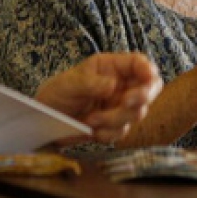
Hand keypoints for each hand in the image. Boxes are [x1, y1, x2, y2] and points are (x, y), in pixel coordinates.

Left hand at [35, 52, 162, 143]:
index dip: (148, 70)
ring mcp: (120, 106)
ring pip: (136, 114)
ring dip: (115, 119)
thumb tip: (113, 85)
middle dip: (141, 97)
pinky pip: (122, 132)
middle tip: (126, 102)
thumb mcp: (70, 83)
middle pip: (149, 89)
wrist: (46, 120)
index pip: (139, 64)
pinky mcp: (115, 126)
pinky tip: (91, 129)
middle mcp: (121, 85)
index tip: (148, 78)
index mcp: (112, 67)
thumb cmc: (58, 92)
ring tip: (91, 119)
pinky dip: (107, 133)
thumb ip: (92, 82)